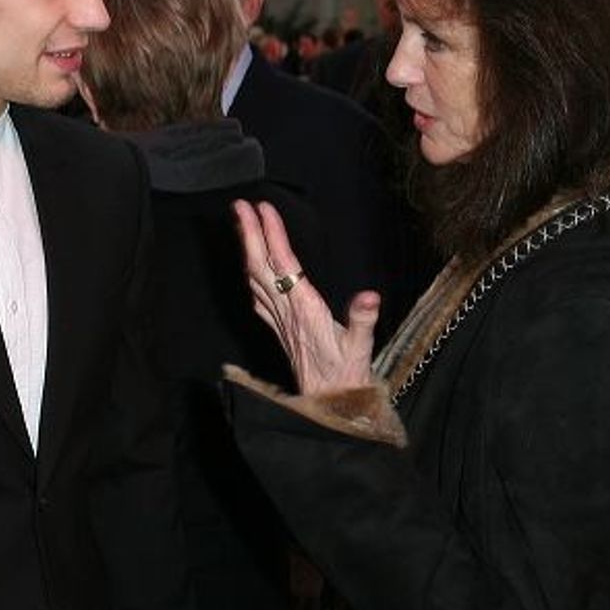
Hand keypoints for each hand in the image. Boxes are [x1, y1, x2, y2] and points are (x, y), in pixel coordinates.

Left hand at [233, 200, 378, 394]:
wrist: (328, 404)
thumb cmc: (346, 375)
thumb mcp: (361, 347)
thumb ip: (363, 320)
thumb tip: (369, 295)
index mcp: (305, 309)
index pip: (284, 263)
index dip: (272, 234)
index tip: (264, 209)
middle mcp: (286, 311)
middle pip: (261, 265)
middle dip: (249, 233)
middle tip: (239, 205)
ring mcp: (278, 320)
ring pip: (254, 278)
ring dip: (246, 248)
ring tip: (241, 224)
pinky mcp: (278, 328)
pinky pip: (257, 295)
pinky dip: (250, 273)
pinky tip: (249, 267)